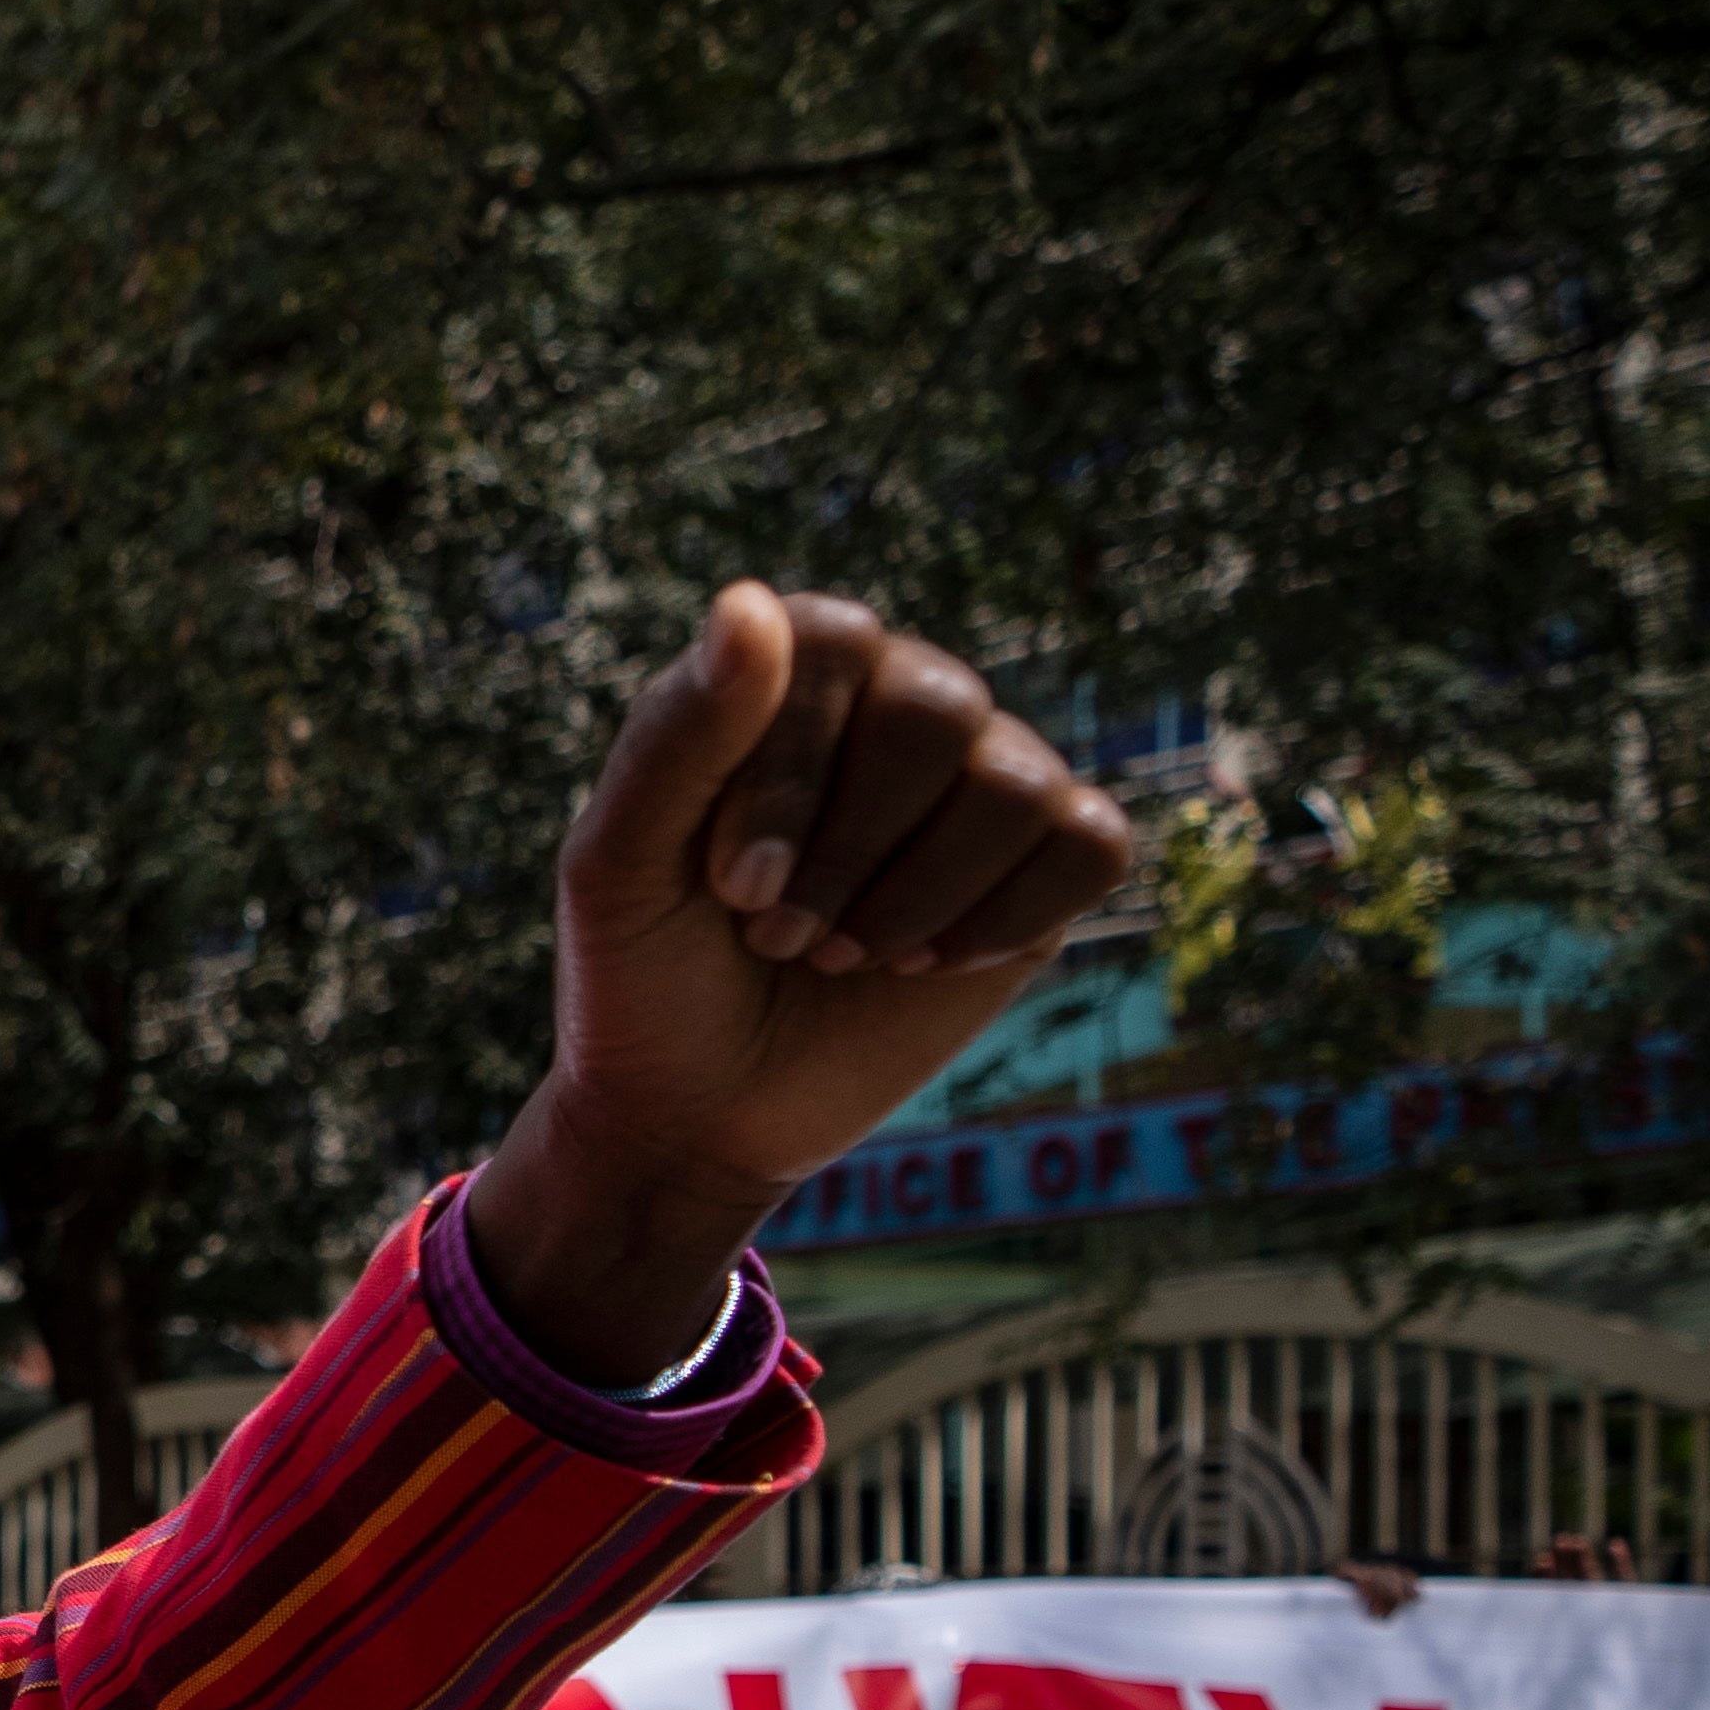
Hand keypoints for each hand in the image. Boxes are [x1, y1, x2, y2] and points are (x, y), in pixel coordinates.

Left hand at [468, 579, 1140, 1381]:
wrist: (698, 1109)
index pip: (835, 640)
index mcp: (792, 673)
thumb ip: (679, 734)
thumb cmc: (645, 972)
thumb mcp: (621, 863)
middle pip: (938, 710)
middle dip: (849, 850)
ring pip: (1015, 786)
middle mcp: (903, 700)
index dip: (792, 770)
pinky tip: (922, 964)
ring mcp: (986, 778)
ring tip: (835, 953)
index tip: (734, 887)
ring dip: (913, 899)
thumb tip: (749, 600)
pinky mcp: (1047, 865)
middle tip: (777, 936)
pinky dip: (1002, 919)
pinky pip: (1088, 844)